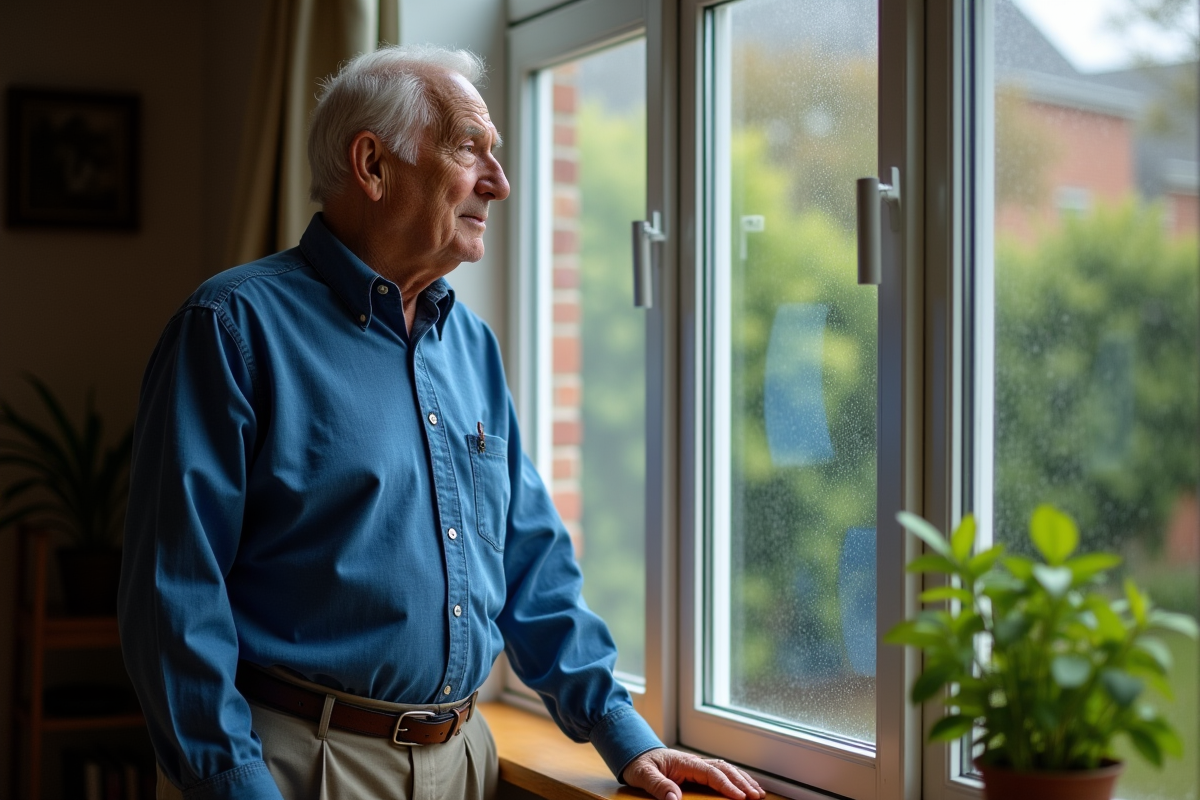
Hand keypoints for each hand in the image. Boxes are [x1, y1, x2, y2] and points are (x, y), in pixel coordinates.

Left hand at [621, 749, 766, 799]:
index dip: (726, 784)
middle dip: (741, 782)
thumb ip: (658, 786)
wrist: (635, 753)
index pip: (710, 772)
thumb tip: (675, 799)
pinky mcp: (698, 770)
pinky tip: (745, 786)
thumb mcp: (643, 775)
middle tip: (756, 796)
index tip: (740, 796)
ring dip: (742, 779)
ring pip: (726, 769)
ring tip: (758, 792)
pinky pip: (720, 772)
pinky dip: (735, 778)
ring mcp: (697, 764)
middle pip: (724, 769)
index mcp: (684, 761)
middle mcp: (694, 761)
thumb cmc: (639, 764)